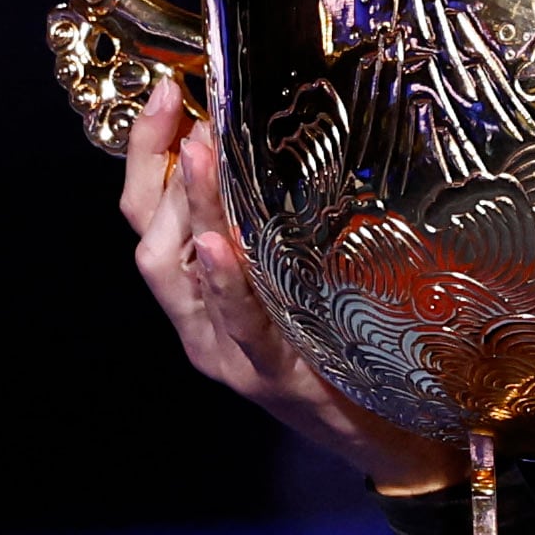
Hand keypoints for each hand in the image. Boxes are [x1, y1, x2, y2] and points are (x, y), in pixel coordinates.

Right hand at [120, 77, 463, 493]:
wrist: (385, 441)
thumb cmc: (345, 354)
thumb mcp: (300, 280)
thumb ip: (275, 230)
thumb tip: (274, 149)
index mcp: (200, 297)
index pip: (151, 214)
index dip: (149, 154)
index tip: (168, 93)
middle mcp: (199, 323)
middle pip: (150, 236)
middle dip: (156, 167)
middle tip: (177, 107)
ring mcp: (228, 353)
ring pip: (182, 275)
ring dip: (190, 207)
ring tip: (198, 152)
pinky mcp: (270, 377)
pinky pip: (240, 325)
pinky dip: (224, 285)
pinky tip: (218, 248)